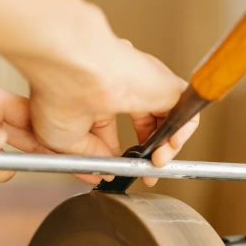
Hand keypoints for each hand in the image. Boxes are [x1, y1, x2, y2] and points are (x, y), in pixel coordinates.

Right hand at [12, 9, 198, 186]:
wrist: (76, 71)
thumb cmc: (59, 94)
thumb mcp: (66, 144)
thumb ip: (91, 160)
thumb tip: (106, 172)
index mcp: (91, 102)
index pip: (111, 133)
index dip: (121, 156)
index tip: (120, 173)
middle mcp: (118, 91)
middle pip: (144, 126)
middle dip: (148, 155)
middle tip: (147, 174)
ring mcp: (143, 87)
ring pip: (166, 119)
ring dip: (165, 149)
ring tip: (156, 165)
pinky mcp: (164, 85)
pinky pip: (186, 110)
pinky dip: (183, 133)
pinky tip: (168, 149)